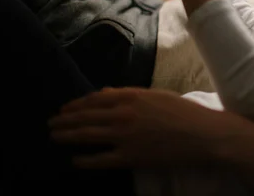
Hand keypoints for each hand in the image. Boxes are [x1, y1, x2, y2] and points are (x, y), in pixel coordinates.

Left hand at [49, 88, 250, 168]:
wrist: (202, 134)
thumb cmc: (184, 112)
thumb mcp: (157, 95)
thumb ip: (129, 94)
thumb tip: (106, 93)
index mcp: (132, 96)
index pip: (95, 99)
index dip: (77, 104)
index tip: (65, 108)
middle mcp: (124, 114)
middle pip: (86, 116)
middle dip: (65, 120)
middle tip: (51, 123)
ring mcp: (125, 136)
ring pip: (87, 136)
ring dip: (67, 136)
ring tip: (54, 137)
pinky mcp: (130, 157)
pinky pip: (100, 159)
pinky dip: (85, 160)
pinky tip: (75, 160)